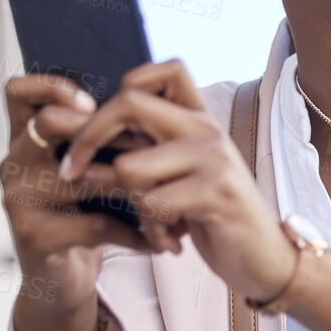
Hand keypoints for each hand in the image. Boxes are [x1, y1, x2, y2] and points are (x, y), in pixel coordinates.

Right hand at [0, 73, 152, 308]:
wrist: (60, 279)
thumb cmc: (80, 216)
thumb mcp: (86, 172)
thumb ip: (98, 139)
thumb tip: (148, 104)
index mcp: (24, 140)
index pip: (18, 91)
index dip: (50, 85)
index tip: (92, 100)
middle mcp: (13, 163)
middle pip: (49, 123)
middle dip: (107, 132)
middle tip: (150, 148)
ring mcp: (18, 199)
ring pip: (84, 176)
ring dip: (133, 187)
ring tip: (168, 199)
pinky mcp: (33, 235)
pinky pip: (96, 223)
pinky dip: (134, 234)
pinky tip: (155, 242)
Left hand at [60, 60, 298, 301]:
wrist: (266, 258)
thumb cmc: (213, 216)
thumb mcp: (174, 174)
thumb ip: (136, 148)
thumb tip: (65, 124)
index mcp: (197, 119)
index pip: (158, 72)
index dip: (119, 89)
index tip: (92, 124)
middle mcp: (205, 129)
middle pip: (129, 104)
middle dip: (88, 137)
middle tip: (71, 170)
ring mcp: (213, 157)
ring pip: (130, 166)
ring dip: (129, 202)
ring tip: (152, 222)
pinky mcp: (217, 191)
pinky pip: (152, 203)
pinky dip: (151, 228)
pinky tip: (170, 240)